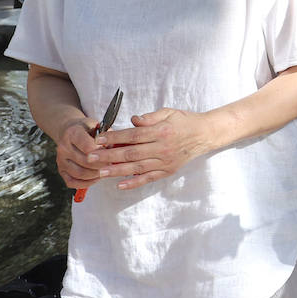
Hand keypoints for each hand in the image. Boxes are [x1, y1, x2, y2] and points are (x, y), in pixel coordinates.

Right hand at [56, 117, 105, 188]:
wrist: (70, 131)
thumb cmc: (87, 129)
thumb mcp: (98, 126)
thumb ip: (107, 136)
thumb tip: (117, 149)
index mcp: (73, 133)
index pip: (89, 147)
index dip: (103, 153)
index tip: (111, 154)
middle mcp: (64, 147)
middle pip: (85, 162)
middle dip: (102, 165)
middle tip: (112, 165)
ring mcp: (60, 160)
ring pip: (80, 173)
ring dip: (95, 175)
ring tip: (105, 171)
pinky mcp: (61, 170)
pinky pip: (72, 182)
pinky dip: (86, 183)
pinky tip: (95, 178)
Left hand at [90, 107, 212, 189]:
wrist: (205, 134)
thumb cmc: (184, 121)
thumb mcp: (168, 112)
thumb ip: (150, 117)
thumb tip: (132, 120)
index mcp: (161, 131)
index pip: (133, 136)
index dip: (115, 138)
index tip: (99, 140)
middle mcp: (163, 148)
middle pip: (131, 153)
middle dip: (109, 156)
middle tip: (91, 157)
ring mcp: (165, 161)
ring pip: (137, 168)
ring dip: (117, 171)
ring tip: (100, 172)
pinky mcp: (168, 171)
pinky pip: (148, 178)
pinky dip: (134, 183)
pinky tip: (120, 184)